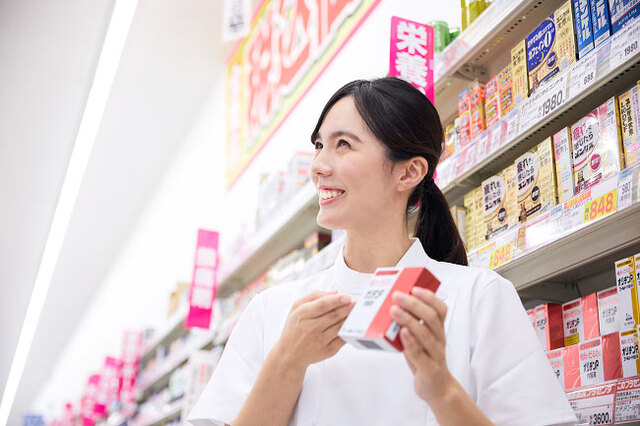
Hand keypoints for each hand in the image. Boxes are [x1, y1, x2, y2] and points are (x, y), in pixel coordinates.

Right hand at [275, 291, 353, 370]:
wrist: (290, 353)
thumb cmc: (294, 328)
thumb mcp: (296, 308)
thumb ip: (314, 296)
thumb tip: (334, 292)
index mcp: (303, 315)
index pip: (322, 305)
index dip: (336, 300)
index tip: (347, 297)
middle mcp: (310, 328)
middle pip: (333, 315)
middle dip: (347, 308)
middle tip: (356, 303)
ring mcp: (320, 341)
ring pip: (340, 327)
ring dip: (350, 318)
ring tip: (357, 312)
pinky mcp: (328, 351)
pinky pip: (342, 339)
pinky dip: (349, 331)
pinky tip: (352, 325)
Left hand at [390, 287, 453, 405]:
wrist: (438, 388)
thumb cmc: (426, 359)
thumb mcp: (422, 339)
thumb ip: (412, 324)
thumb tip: (392, 305)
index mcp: (438, 330)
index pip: (440, 309)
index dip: (429, 297)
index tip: (414, 288)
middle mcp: (439, 339)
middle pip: (431, 318)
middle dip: (413, 304)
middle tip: (397, 296)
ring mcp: (435, 354)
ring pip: (425, 334)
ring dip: (408, 320)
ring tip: (394, 310)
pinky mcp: (429, 369)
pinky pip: (420, 355)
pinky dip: (410, 343)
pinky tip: (402, 333)